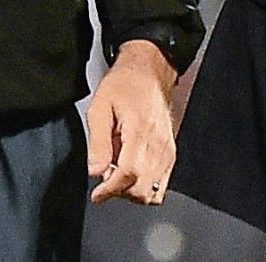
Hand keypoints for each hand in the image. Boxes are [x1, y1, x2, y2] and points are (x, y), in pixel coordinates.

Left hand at [86, 39, 177, 204]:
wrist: (148, 71)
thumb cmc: (125, 84)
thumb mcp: (100, 106)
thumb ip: (98, 142)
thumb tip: (95, 171)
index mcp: (140, 130)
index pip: (129, 173)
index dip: (111, 190)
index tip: (97, 194)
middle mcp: (158, 143)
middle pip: (142, 189)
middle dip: (120, 192)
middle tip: (105, 177)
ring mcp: (167, 149)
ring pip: (153, 191)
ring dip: (132, 191)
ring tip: (118, 174)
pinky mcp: (171, 152)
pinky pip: (162, 184)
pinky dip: (146, 186)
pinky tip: (132, 173)